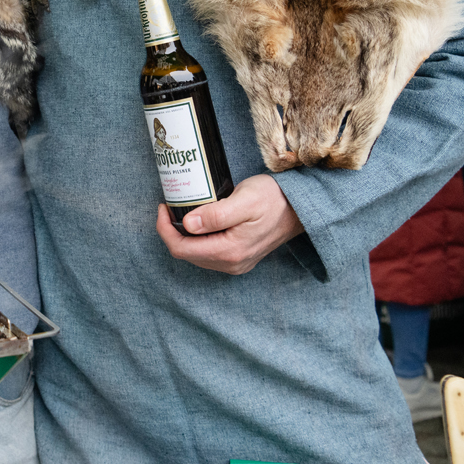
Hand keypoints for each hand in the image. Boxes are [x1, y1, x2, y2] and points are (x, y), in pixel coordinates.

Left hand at [155, 174, 303, 274]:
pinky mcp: (239, 258)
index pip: (181, 249)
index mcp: (230, 251)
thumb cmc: (273, 199)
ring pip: (196, 255)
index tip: (163, 207)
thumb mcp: (244, 200)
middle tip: (170, 206)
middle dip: (171, 231)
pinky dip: (197, 239)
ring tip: (182, 211)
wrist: (300, 208)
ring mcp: (236, 263)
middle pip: (186, 254)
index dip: (165, 229)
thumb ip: (215, 215)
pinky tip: (197, 222)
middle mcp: (231, 263)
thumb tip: (188, 224)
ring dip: (183, 236)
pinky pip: (208, 253)